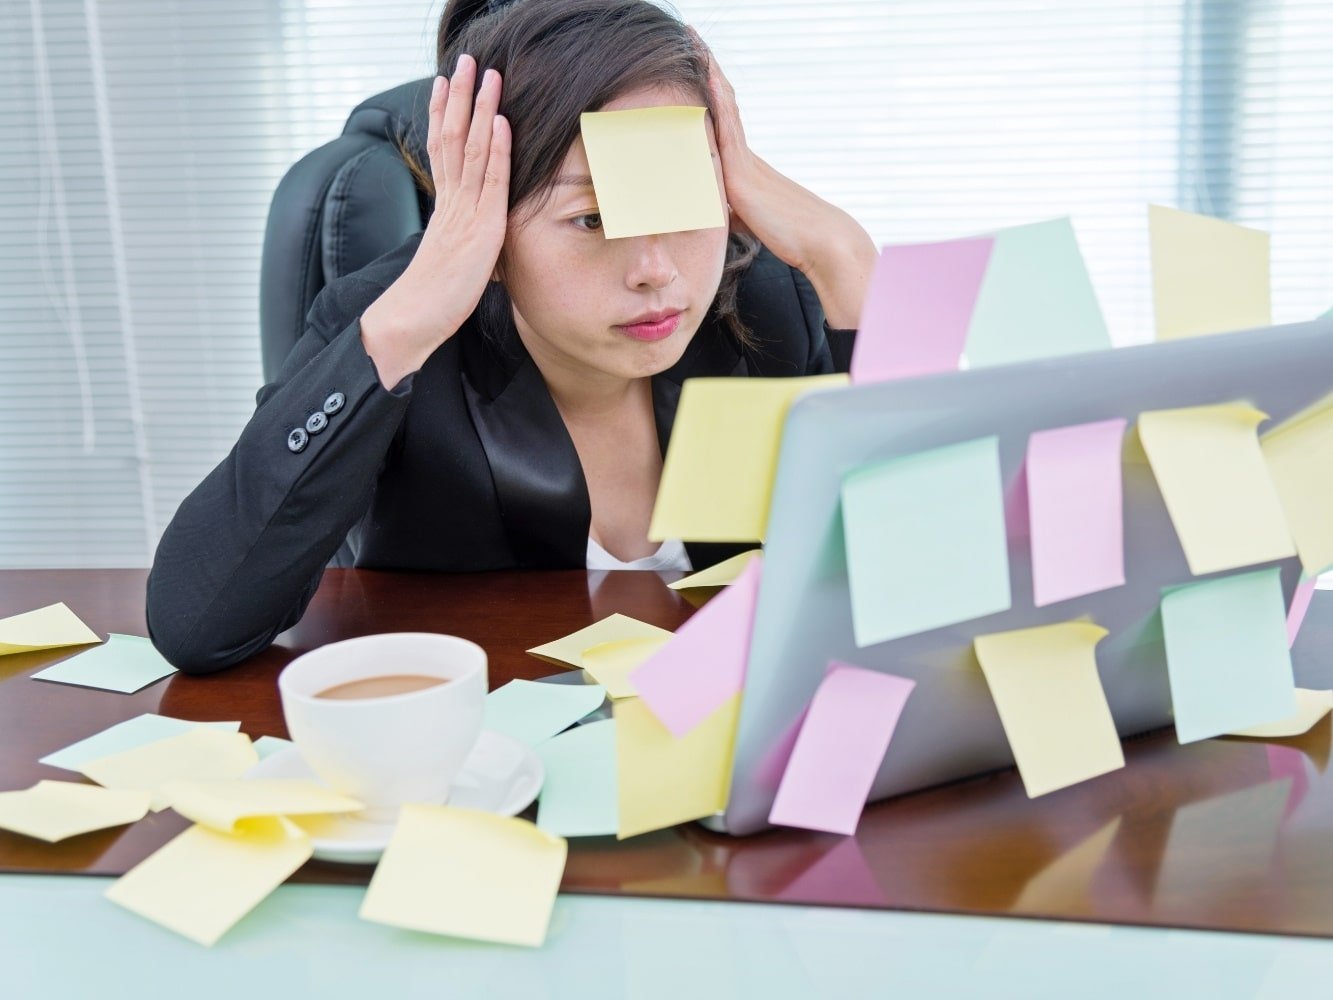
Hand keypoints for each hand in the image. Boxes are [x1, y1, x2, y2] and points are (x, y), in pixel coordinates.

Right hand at [361, 54, 510, 387]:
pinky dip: (495, 148)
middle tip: (464, 60)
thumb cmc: (434, 301)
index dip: (444, 114)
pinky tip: (500, 121)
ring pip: (469, 148)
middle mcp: (452, 203)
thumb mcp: (454, 262)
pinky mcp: (480, 228)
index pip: (442, 150)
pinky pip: (488, 180)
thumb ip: (463, 242)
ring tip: (485, 74)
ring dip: (480, 108)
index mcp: (444, 209)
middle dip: (459, 96)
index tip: (444, 83)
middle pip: (452, 136)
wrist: (413, 321)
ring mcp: (464, 212)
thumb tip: (476, 243)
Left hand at [688, 27, 875, 328]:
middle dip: (707, 70)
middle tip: (693, 37)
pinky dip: (717, 98)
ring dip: (709, 72)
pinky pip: (726, 127)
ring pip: (724, 106)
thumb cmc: (789, 236)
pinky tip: (707, 75)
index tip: (700, 63)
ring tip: (694, 41)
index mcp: (744, 164)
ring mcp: (744, 159)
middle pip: (723, 102)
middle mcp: (744, 154)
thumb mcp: (749, 220)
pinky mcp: (741, 172)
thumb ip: (730, 209)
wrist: (821, 240)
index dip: (711, 90)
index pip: (724, 119)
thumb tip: (718, 211)